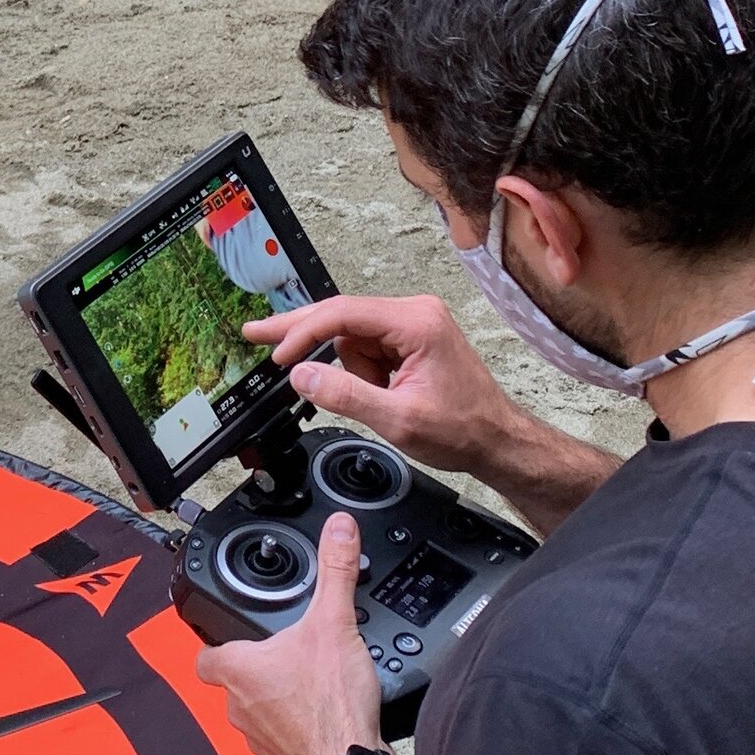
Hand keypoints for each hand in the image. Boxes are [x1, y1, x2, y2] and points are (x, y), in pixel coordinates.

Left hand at [194, 518, 382, 754]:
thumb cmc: (330, 705)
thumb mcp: (335, 623)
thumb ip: (335, 571)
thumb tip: (338, 530)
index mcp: (239, 669)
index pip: (205, 654)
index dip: (214, 641)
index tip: (229, 632)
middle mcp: (240, 705)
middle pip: (232, 679)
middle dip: (256, 666)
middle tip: (285, 651)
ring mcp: (259, 735)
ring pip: (254, 709)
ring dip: (275, 696)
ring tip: (307, 679)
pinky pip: (280, 733)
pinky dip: (295, 722)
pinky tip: (321, 710)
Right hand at [242, 290, 518, 480]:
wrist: (498, 440)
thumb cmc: (463, 430)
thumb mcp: (398, 420)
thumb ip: (346, 395)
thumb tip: (302, 375)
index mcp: (416, 323)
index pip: (343, 314)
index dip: (304, 333)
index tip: (277, 355)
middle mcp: (415, 313)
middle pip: (342, 315)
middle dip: (301, 332)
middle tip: (257, 333)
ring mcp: (413, 325)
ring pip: (352, 338)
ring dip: (350, 371)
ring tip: (381, 401)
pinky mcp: (411, 339)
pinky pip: (367, 349)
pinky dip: (362, 372)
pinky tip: (380, 394)